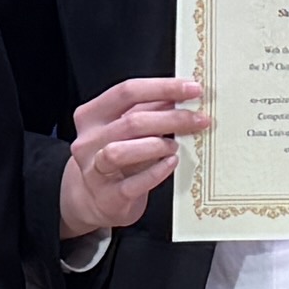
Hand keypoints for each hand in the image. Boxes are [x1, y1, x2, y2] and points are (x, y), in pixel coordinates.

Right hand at [61, 76, 202, 240]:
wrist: (96, 201)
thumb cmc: (116, 159)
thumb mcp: (126, 131)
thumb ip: (148, 111)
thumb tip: (181, 95)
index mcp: (92, 115)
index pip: (127, 92)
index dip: (163, 87)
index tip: (193, 89)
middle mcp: (89, 141)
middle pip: (130, 122)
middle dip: (171, 118)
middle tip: (198, 119)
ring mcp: (94, 170)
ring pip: (122, 151)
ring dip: (157, 145)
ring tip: (176, 146)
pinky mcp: (107, 197)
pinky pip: (133, 183)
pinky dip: (157, 171)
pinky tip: (171, 163)